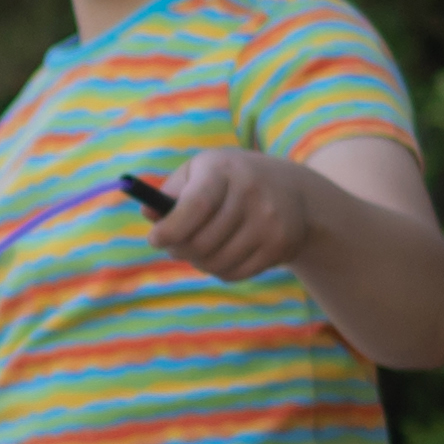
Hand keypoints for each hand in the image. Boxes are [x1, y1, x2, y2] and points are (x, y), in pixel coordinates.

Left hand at [129, 147, 329, 279]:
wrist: (294, 191)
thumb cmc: (229, 180)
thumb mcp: (200, 171)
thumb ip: (170, 191)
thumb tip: (149, 214)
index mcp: (224, 170)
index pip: (196, 206)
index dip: (170, 229)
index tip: (156, 239)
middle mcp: (251, 193)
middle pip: (201, 242)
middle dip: (179, 249)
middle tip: (175, 244)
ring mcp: (269, 221)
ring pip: (215, 263)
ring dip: (198, 261)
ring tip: (199, 247)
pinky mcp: (280, 245)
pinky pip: (234, 273)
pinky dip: (219, 269)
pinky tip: (224, 252)